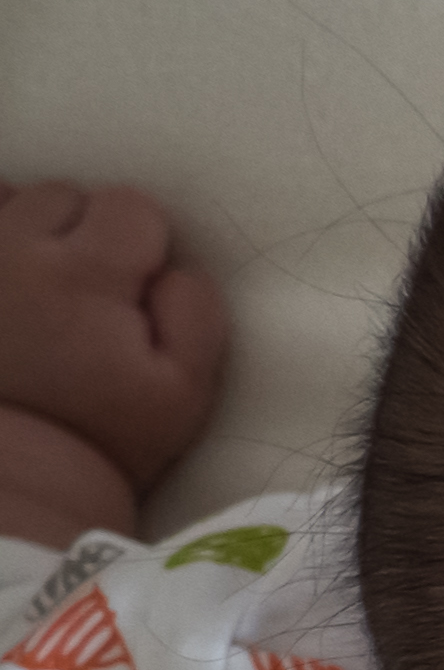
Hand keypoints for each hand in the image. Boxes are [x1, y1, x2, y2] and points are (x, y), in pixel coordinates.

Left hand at [0, 181, 227, 547]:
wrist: (8, 474)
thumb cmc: (101, 436)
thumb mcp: (185, 393)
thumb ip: (198, 313)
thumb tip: (177, 266)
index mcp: (84, 273)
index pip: (133, 206)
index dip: (145, 249)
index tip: (134, 298)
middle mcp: (15, 247)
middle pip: (69, 196)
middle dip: (86, 236)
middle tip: (86, 301)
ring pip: (15, 200)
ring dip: (34, 231)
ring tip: (41, 288)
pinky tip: (9, 279)